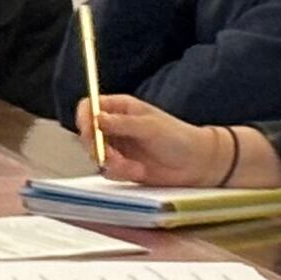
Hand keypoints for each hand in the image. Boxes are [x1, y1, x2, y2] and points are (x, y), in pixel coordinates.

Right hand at [91, 97, 231, 188]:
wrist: (196, 164)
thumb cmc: (178, 138)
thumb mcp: (150, 127)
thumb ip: (122, 123)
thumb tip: (96, 118)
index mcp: (121, 108)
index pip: (89, 106)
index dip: (84, 117)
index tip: (88, 130)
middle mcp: (115, 126)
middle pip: (87, 133)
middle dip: (96, 146)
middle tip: (108, 154)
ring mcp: (118, 147)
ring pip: (96, 154)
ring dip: (111, 163)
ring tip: (133, 166)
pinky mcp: (122, 166)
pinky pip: (108, 171)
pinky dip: (120, 173)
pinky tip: (139, 171)